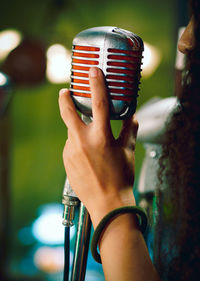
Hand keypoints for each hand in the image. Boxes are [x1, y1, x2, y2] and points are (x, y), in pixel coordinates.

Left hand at [58, 67, 137, 226]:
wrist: (107, 202)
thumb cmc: (120, 178)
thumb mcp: (127, 152)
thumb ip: (129, 131)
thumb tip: (132, 118)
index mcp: (101, 137)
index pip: (99, 103)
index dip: (96, 84)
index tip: (92, 71)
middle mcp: (83, 141)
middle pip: (69, 113)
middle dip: (65, 99)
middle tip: (64, 92)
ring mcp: (72, 151)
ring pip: (72, 132)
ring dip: (80, 132)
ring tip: (91, 144)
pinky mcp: (66, 160)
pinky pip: (71, 146)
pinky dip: (78, 145)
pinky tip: (88, 157)